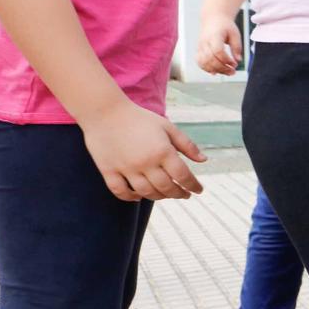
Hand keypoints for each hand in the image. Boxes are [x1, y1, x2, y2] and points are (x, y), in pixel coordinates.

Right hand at [82, 101, 205, 201]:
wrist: (104, 111)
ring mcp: (126, 168)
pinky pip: (120, 191)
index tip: (198, 190)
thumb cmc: (139, 118)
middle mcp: (145, 163)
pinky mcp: (108, 170)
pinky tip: (139, 196)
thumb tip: (204, 160)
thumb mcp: (167, 127)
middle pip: (166, 188)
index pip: (183, 176)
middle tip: (184, 194)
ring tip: (166, 194)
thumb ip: (187, 145)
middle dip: (179, 193)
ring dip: (159, 196)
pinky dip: (130, 197)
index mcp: (163, 151)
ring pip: (146, 192)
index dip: (193, 186)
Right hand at [194, 15, 242, 75]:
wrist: (213, 19)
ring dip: (215, 70)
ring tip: (227, 72)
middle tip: (232, 71)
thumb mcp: (235, 34)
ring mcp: (200, 46)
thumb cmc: (225, 26)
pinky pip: (199, 62)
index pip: (218, 51)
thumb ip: (237, 47)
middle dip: (222, 68)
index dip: (226, 60)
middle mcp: (205, 42)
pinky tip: (216, 72)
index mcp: (214, 36)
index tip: (234, 64)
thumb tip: (238, 60)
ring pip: (203, 62)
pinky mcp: (198, 50)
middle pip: (210, 59)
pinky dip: (206, 69)